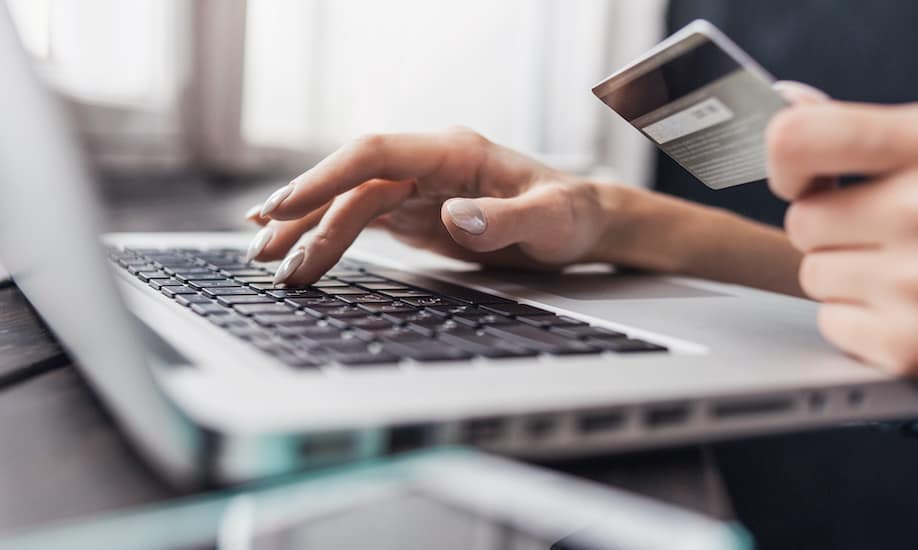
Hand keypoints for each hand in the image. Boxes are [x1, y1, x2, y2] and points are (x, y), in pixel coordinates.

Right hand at [244, 128, 614, 284]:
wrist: (582, 225)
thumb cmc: (571, 216)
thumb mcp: (551, 221)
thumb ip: (505, 220)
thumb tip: (453, 216)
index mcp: (453, 152)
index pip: (373, 154)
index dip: (325, 177)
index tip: (285, 206)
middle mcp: (428, 165)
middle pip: (350, 181)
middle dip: (303, 212)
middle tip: (262, 247)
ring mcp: (419, 188)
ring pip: (349, 202)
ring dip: (307, 229)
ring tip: (266, 259)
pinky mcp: (416, 213)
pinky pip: (362, 220)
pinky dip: (327, 234)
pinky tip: (299, 249)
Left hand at [767, 101, 917, 409]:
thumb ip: (872, 132)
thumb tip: (788, 102)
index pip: (798, 138)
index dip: (788, 162)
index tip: (805, 176)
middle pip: (802, 219)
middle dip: (837, 231)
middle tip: (900, 238)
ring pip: (814, 275)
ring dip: (852, 281)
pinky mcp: (916, 346)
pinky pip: (833, 323)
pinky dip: (865, 326)